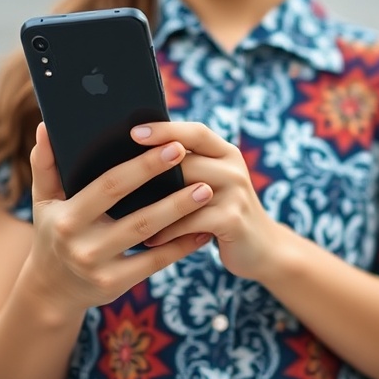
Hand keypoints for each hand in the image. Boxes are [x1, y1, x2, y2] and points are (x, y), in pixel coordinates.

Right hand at [23, 122, 213, 314]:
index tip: (173, 145)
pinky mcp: (115, 285)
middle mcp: (82, 245)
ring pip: (150, 237)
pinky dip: (181, 245)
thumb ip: (45, 164)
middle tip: (197, 167)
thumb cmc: (53, 231)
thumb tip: (46, 126)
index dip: (143, 166)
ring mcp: (100, 269)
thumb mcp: (43, 200)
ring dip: (180, 214)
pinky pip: (155, 262)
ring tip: (206, 192)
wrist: (50, 290)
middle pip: (136, 215)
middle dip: (171, 191)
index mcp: (68, 217)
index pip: (110, 186)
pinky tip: (203, 229)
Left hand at [132, 122, 289, 280]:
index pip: (195, 132)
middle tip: (116, 180)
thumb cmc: (222, 215)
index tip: (132, 132)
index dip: (165, 130)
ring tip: (123, 212)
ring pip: (186, 191)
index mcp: (225, 153)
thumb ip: (184, 170)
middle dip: (150, 168)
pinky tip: (149, 240)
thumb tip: (130, 162)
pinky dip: (167, 232)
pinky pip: (191, 221)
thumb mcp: (210, 185)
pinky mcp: (233, 220)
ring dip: (153, 204)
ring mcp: (236, 194)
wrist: (262, 249)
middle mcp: (234, 168)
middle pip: (186, 160)